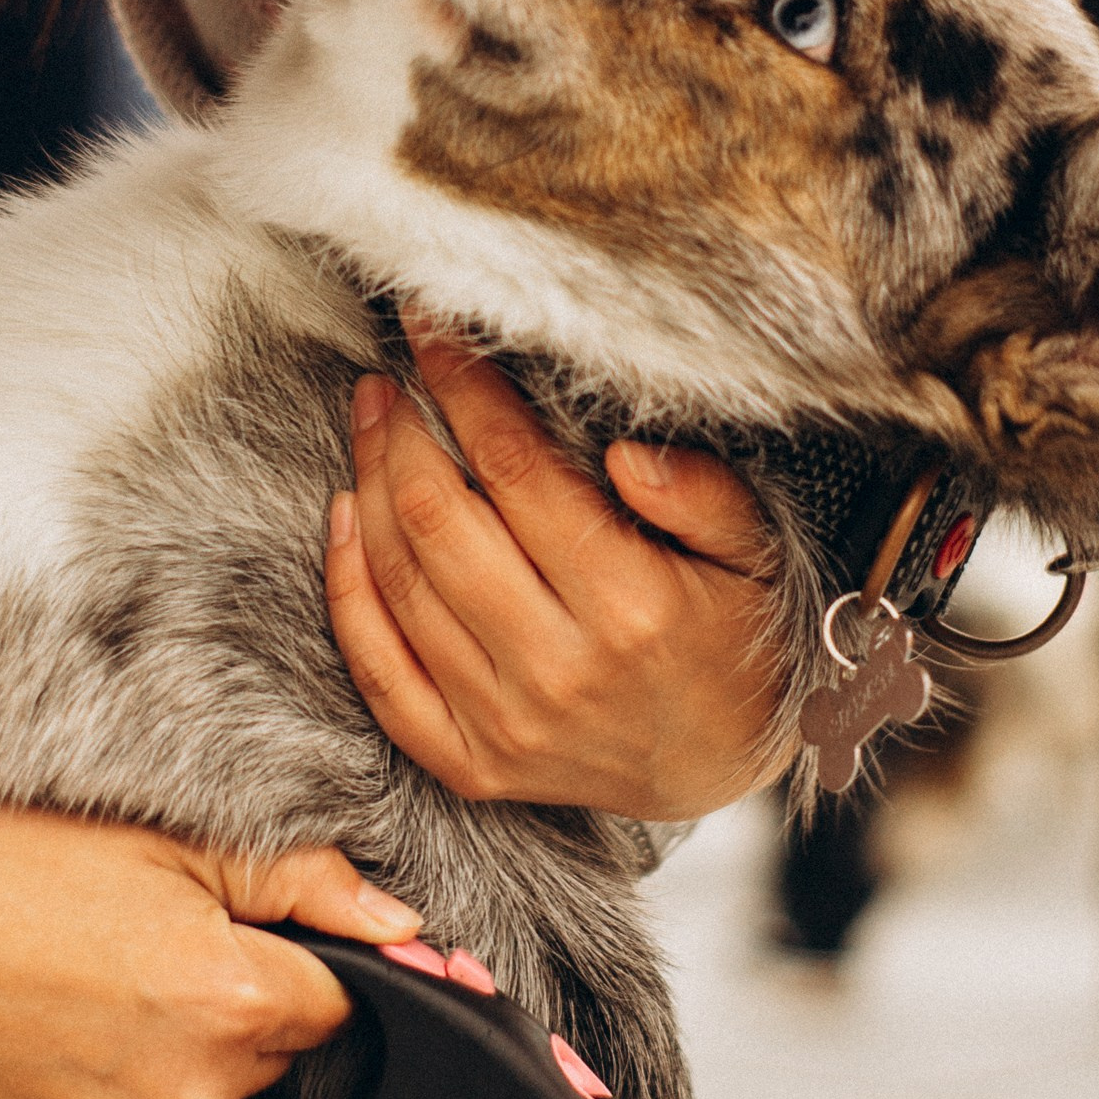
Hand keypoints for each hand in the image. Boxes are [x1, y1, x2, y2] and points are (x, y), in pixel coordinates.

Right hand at [0, 807, 418, 1098]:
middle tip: (143, 949)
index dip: (295, 966)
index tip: (244, 942)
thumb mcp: (170, 843)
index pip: (337, 1005)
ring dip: (166, 1057)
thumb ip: (302, 886)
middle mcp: (190, 1088)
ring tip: (83, 989)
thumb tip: (406, 928)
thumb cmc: (18, 865)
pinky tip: (48, 1040)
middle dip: (232, 1009)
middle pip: (266, 1057)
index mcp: (231, 996)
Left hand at [324, 320, 780, 818]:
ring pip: (400, 584)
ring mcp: (506, 725)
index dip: (463, 387)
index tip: (431, 329)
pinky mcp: (470, 764)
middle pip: (438, 520)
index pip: (517, 469)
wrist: (720, 768)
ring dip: (368, 488)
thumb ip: (703, 496)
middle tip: (386, 379)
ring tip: (370, 427)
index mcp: (630, 606)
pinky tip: (344, 521)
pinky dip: (347, 591)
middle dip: (400, 432)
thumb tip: (626, 453)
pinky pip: (379, 674)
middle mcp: (558, 670)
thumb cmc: (736, 639)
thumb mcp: (753, 557)